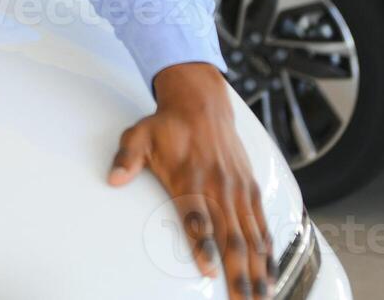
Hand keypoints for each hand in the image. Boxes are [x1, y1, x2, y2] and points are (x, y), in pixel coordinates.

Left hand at [109, 62, 270, 298]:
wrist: (203, 103)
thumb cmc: (168, 125)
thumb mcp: (140, 135)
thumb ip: (127, 158)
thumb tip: (113, 178)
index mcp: (190, 177)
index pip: (197, 217)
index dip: (202, 245)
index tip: (208, 270)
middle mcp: (219, 186)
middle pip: (230, 235)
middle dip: (239, 272)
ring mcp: (238, 189)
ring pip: (251, 236)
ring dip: (258, 269)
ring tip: (262, 297)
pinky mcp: (250, 188)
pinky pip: (262, 224)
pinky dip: (268, 250)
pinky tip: (270, 273)